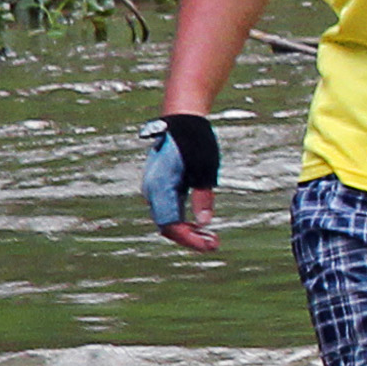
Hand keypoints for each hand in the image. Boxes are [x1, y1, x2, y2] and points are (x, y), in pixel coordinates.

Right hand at [140, 112, 222, 253]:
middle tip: (215, 244)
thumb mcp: (205, 169)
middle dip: (190, 238)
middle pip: (167, 226)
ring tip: (211, 237)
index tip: (209, 246)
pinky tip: (200, 225)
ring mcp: (154, 188)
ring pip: (167, 219)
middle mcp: (151, 190)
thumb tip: (204, 222)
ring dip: (187, 231)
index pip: (170, 225)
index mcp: (159, 186)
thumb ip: (203, 196)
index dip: (189, 239)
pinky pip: (168, 210)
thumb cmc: (194, 141)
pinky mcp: (160, 186)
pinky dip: (183, 220)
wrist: (182, 120)